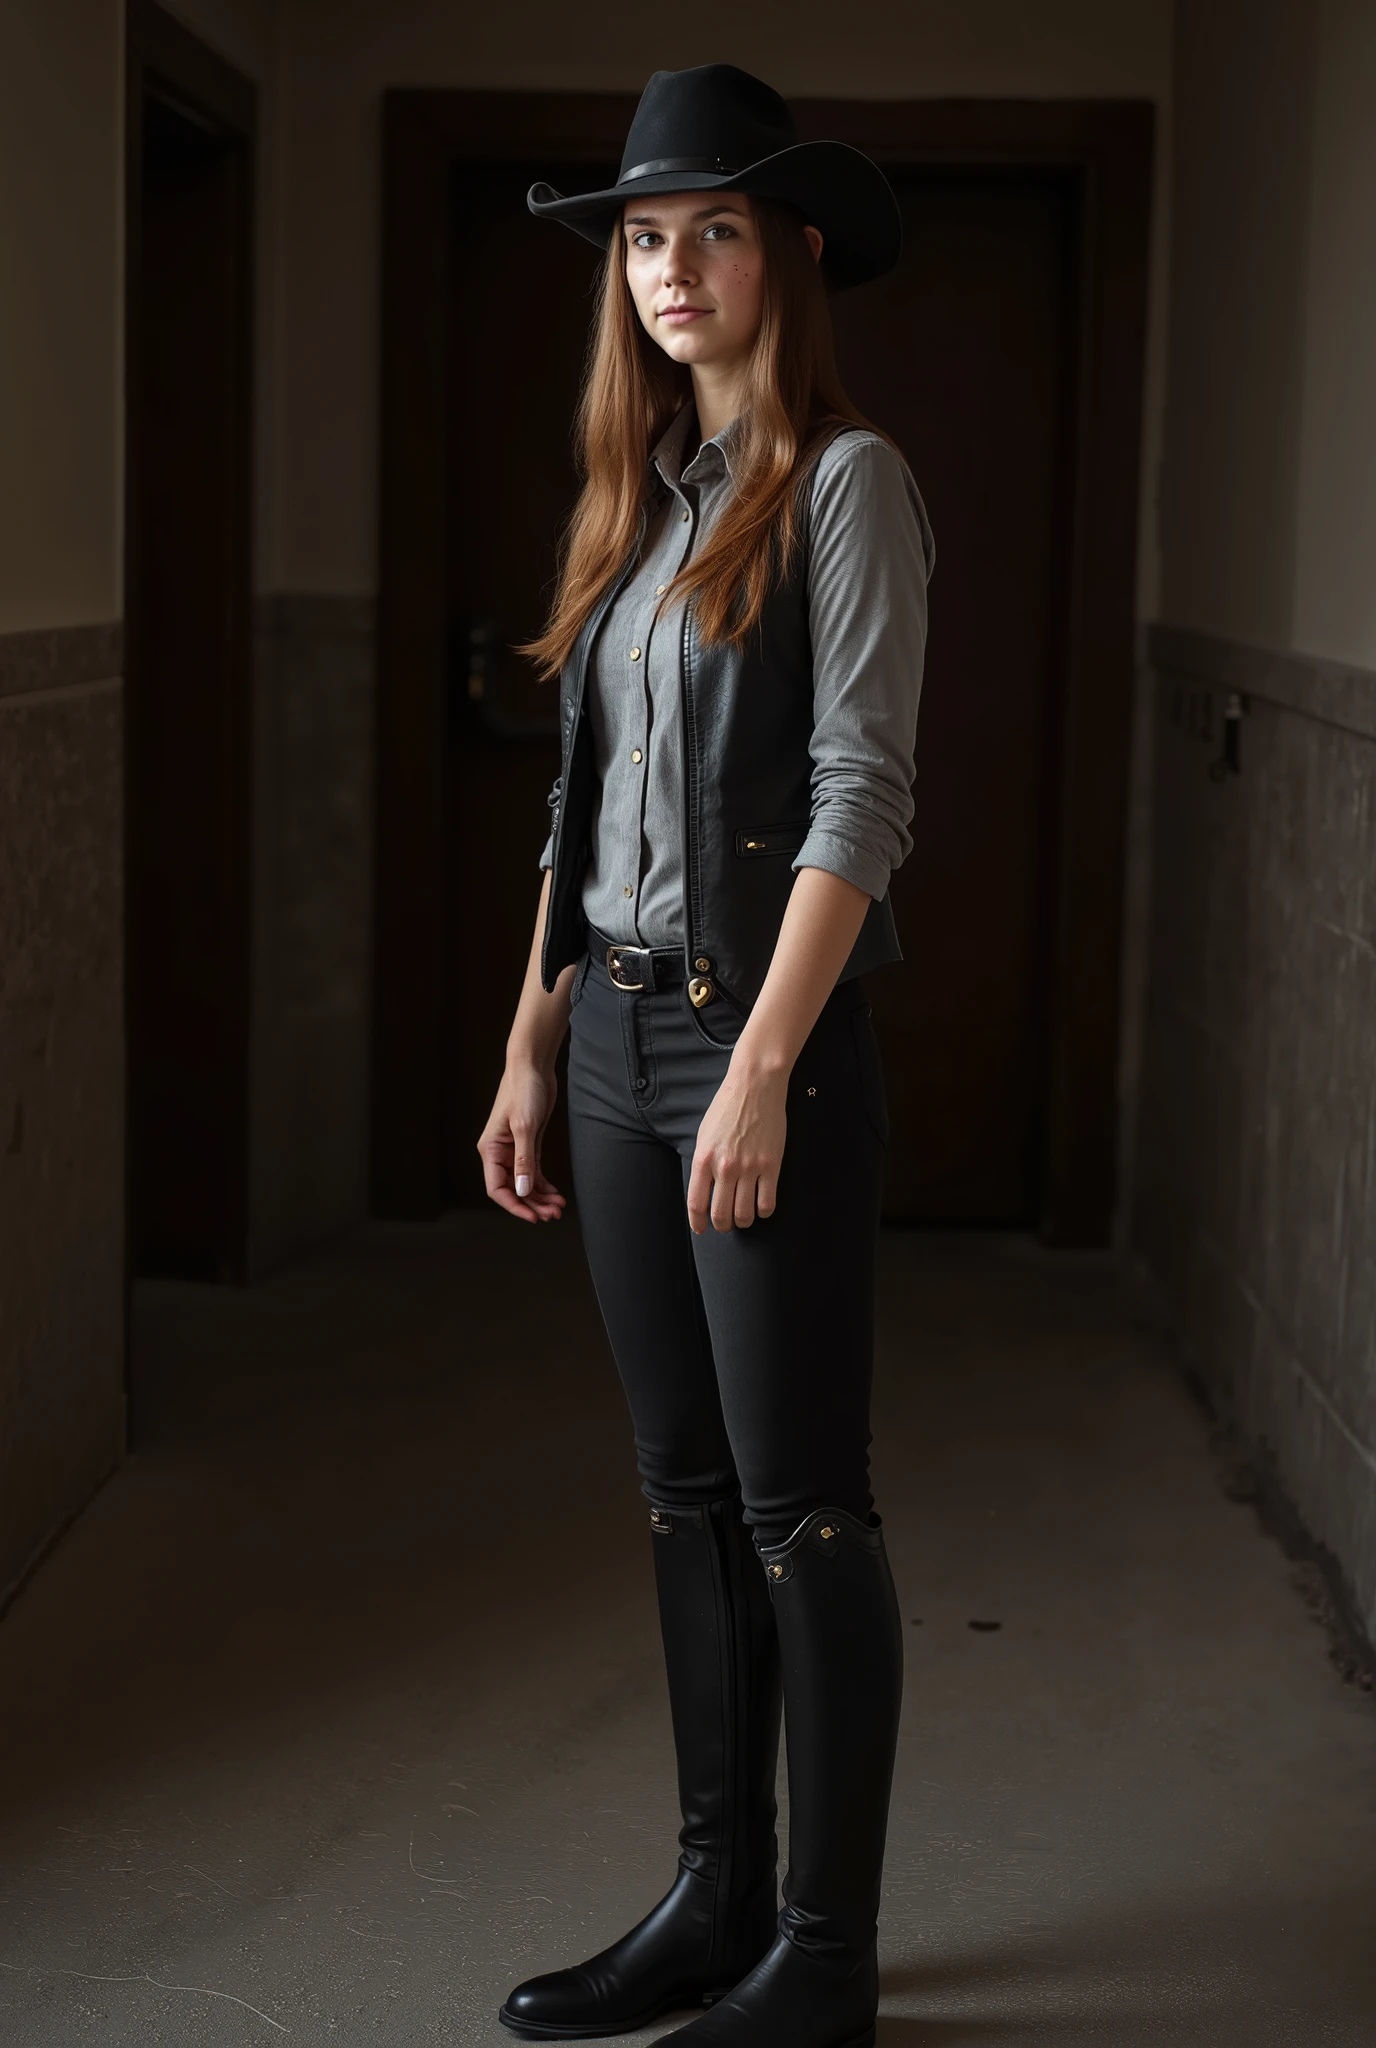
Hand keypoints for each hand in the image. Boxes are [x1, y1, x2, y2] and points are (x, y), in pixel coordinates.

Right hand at [477, 1060, 567, 1222]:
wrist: (533, 1066)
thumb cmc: (524, 1090)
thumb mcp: (525, 1126)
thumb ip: (524, 1160)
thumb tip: (521, 1190)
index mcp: (491, 1149)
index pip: (496, 1188)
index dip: (514, 1205)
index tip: (533, 1216)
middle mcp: (500, 1152)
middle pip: (513, 1189)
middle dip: (532, 1204)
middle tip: (552, 1214)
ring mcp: (515, 1149)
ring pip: (525, 1182)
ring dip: (540, 1197)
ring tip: (558, 1207)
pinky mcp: (529, 1143)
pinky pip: (533, 1171)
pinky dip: (544, 1184)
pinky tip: (555, 1194)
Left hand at [687, 1056, 787, 1232]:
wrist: (755, 1086)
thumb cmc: (728, 1107)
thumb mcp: (704, 1135)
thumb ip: (703, 1163)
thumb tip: (706, 1191)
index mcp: (704, 1159)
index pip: (697, 1204)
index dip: (698, 1223)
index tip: (701, 1229)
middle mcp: (725, 1167)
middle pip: (721, 1215)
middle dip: (722, 1225)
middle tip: (726, 1223)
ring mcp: (750, 1168)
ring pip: (745, 1215)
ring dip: (743, 1221)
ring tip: (744, 1216)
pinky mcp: (772, 1166)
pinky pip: (768, 1203)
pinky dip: (764, 1211)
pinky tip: (761, 1205)